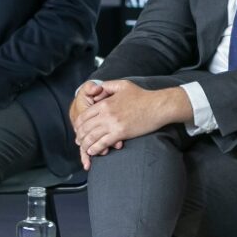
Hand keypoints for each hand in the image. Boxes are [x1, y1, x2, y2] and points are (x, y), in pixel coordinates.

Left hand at [72, 80, 192, 169]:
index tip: (79, 129)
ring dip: (85, 145)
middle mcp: (106, 114)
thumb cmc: (143, 96)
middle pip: (85, 128)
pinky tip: (93, 151)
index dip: (78, 124)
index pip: (84, 116)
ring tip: (85, 148)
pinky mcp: (120, 133)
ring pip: (91, 137)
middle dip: (80, 136)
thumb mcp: (123, 85)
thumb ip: (107, 86)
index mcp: (104, 103)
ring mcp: (113, 124)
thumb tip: (97, 90)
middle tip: (79, 141)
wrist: (158, 106)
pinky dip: (95, 149)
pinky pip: (102, 143)